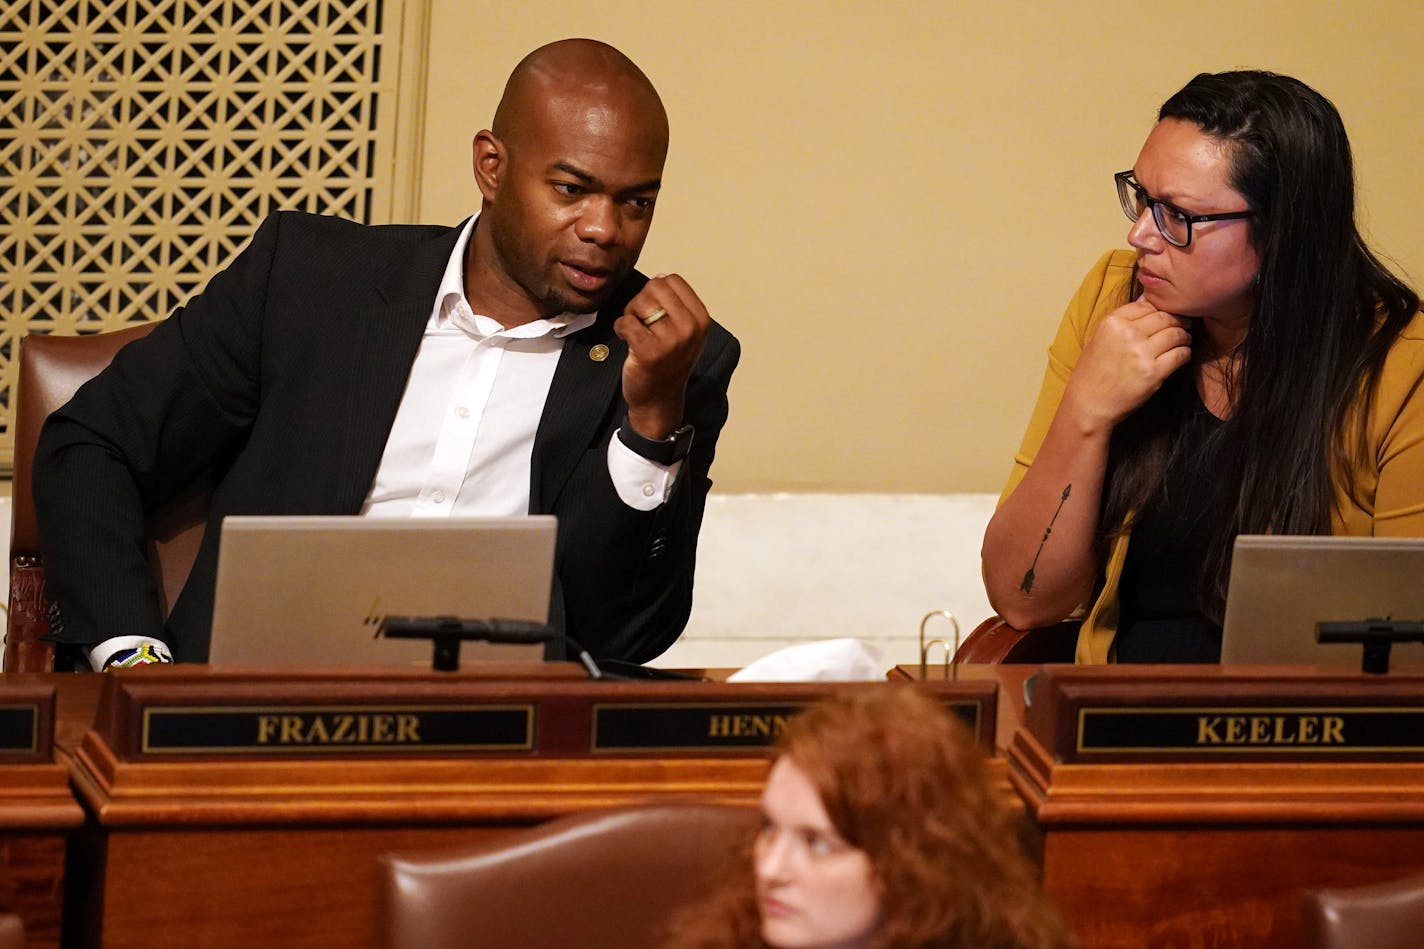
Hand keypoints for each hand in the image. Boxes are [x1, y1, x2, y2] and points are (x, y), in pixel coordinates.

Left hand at [614, 274, 710, 438]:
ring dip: (630, 315)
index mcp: (701, 318)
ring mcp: (671, 341)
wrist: (659, 399)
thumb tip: (660, 276)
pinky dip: (620, 328)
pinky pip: (625, 322)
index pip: (672, 280)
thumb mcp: (685, 331)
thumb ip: (676, 304)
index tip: (656, 310)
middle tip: (642, 322)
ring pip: (638, 303)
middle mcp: (690, 328)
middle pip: (654, 287)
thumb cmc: (668, 361)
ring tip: (636, 332)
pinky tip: (627, 341)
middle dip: (641, 301)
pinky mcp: (649, 352)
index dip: (656, 291)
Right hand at [1062, 296, 1191, 431]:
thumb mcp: (1099, 338)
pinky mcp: (1154, 372)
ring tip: (1183, 340)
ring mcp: (1141, 353)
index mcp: (1112, 322)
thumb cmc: (1092, 373)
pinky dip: (1185, 353)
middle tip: (1184, 325)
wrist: (1088, 405)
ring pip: (1176, 334)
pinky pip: (1180, 354)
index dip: (1160, 309)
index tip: (1166, 316)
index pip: (1147, 305)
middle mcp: (1127, 334)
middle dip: (1178, 320)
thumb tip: (1147, 299)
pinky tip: (1181, 355)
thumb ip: (1123, 320)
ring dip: (1184, 336)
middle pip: (1165, 317)